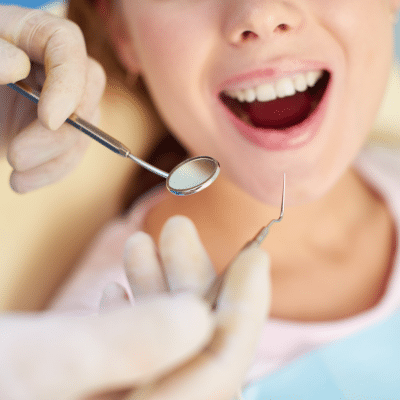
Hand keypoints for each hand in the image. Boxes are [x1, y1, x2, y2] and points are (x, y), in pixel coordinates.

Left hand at [0, 5, 105, 192]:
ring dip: (55, 160)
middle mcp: (55, 67)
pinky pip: (73, 152)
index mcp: (32, 33)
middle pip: (87, 93)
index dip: (68, 84)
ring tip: (16, 176)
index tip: (49, 120)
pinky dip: (52, 172)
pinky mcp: (59, 130)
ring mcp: (61, 100)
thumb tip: (16, 66)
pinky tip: (22, 182)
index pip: (68, 46)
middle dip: (61, 133)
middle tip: (18, 156)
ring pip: (85, 130)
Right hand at [100, 216, 270, 399]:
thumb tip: (198, 315)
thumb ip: (131, 346)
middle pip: (193, 344)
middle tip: (179, 228)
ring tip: (141, 243)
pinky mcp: (100, 390)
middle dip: (191, 279)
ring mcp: (125, 396)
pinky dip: (132, 317)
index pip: (220, 364)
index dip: (244, 307)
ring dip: (155, 288)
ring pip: (161, 342)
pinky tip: (116, 290)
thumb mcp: (55, 361)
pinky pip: (134, 353)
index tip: (255, 255)